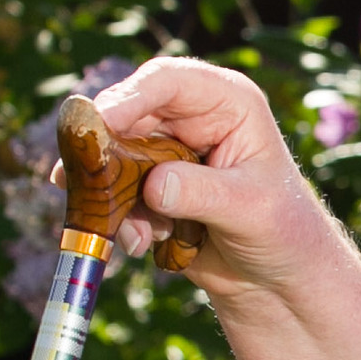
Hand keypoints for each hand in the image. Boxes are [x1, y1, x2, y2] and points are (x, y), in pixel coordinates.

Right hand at [78, 57, 331, 308]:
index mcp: (226, 102)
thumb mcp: (251, 209)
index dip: (129, 97)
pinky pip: (114, 193)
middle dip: (104, 151)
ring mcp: (165, 152)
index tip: (100, 123)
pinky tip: (142, 244)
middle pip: (127, 115)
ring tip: (134, 234)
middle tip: (75, 178)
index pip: (168, 82)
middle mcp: (190, 119)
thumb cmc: (284, 231)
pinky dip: (118, 218)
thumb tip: (154, 185)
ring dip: (110, 194)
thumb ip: (203, 193)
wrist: (278, 277)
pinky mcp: (148, 187)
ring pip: (113, 156)